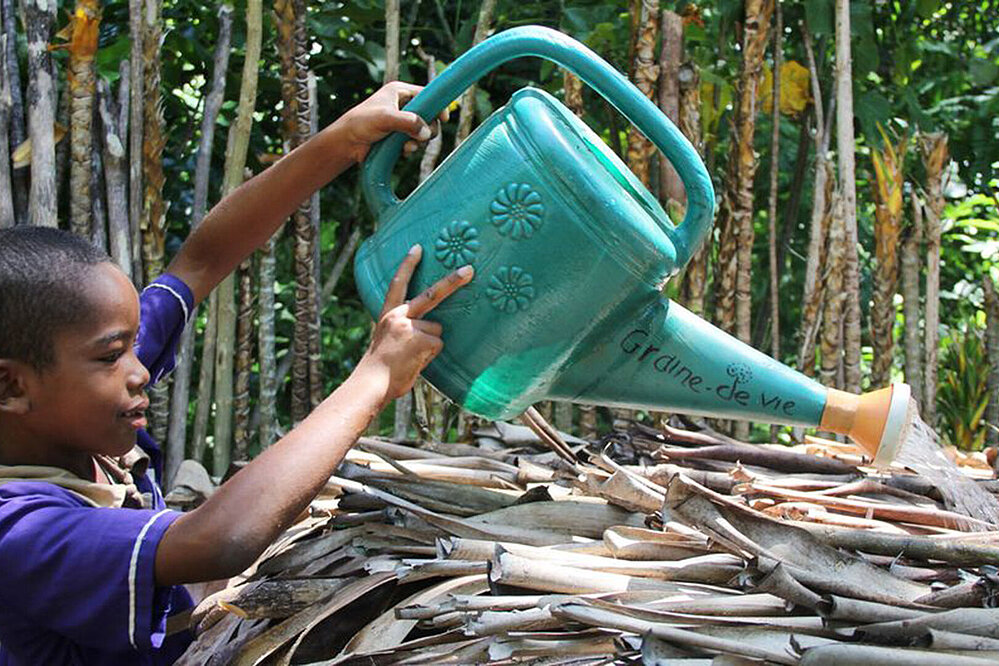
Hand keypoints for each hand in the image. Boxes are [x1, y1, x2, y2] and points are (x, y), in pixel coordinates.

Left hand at [332, 82, 448, 162]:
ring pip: (423, 131)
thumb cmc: (361, 123)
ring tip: (407, 146)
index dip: (437, 106)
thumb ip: (408, 122)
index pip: (426, 94)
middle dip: (427, 128)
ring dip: (419, 141)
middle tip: (423, 137)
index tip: (444, 118)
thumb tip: (426, 132)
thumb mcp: (386, 118)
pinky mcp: (398, 136)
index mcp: (399, 91)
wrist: (347, 143)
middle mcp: (402, 105)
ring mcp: (401, 121)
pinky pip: (415, 141)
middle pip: (429, 115)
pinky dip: (412, 147)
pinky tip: (403, 151)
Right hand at [355, 245, 472, 403]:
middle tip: (470, 270)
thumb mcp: (386, 341)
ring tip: (412, 358)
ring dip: (429, 345)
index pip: (398, 284)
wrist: (370, 382)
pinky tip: (416, 362)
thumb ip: (404, 330)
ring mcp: (410, 326)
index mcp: (388, 315)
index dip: (408, 265)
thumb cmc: (380, 369)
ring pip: (437, 330)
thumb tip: (430, 333)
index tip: (418, 247)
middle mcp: (399, 315)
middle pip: (432, 294)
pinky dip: (430, 356)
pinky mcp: (421, 338)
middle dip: (452, 281)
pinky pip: (438, 344)